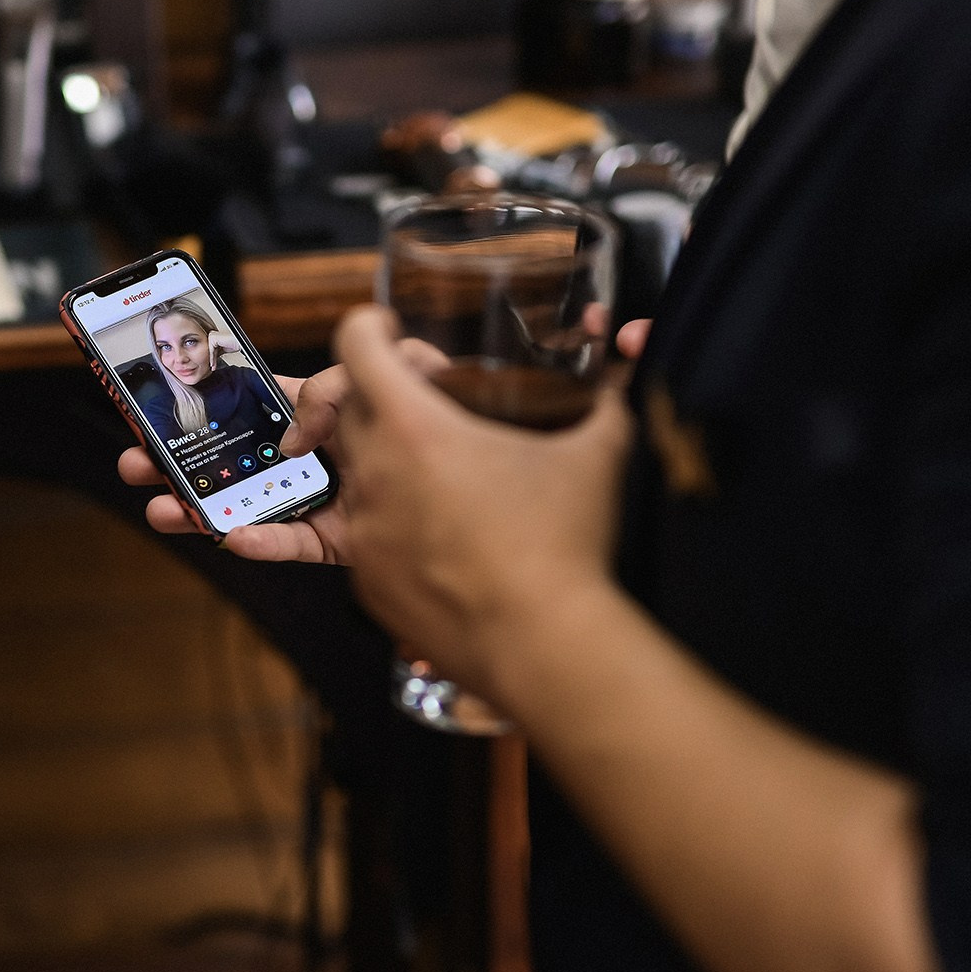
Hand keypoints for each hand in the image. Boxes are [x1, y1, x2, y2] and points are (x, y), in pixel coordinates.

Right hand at [113, 341, 442, 564]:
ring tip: (157, 507)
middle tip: (136, 454)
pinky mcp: (342, 546)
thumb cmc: (468, 434)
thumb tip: (307, 419)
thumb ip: (368, 371)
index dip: (217, 393)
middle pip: (240, 452)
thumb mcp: (410, 378)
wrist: (506, 527)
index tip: (169, 396)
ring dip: (200, 505)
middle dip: (180, 453)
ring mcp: (329, 502)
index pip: (266, 395)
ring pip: (253, 503)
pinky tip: (231, 538)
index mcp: (333, 408)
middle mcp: (324, 454)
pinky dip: (263, 543)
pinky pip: (295, 545)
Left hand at [327, 306, 637, 702]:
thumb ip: (607, 395)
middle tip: (421, 402)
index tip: (386, 332)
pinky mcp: (365, 580)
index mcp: (416, 428)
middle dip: (375, 393)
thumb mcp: (598, 450)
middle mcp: (375, 473)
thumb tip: (626, 359)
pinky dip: (387, 520)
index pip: (356, 345)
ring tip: (432, 469)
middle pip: (344, 406)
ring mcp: (364, 531)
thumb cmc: (567, 545)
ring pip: (350, 471)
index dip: (368, 327)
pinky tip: (434, 529)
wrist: (544, 644)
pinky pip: (360, 533)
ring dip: (379, 458)